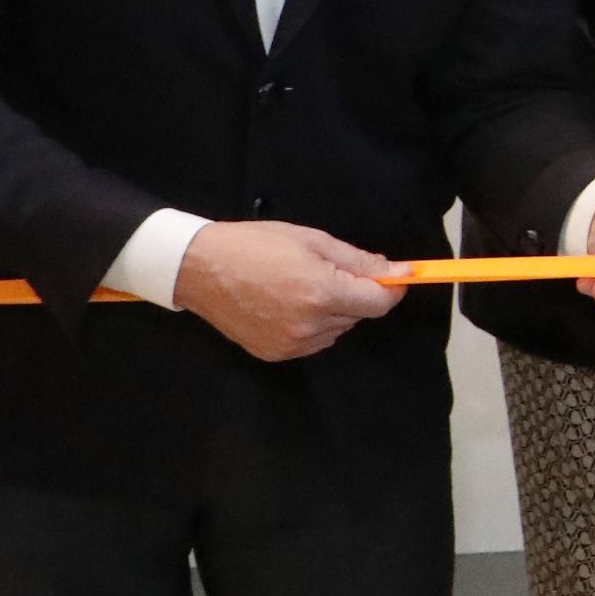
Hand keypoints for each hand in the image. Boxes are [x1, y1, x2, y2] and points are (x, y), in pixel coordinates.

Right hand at [170, 219, 400, 361]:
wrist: (198, 268)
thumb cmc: (255, 245)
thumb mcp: (312, 240)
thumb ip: (358, 260)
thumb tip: (395, 271)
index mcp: (321, 293)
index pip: (379, 303)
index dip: (391, 288)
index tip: (396, 277)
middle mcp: (310, 325)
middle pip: (358, 315)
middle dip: (354, 294)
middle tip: (327, 271)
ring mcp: (291, 344)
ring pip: (337, 329)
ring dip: (333, 311)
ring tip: (300, 286)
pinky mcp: (275, 354)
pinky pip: (313, 341)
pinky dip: (312, 325)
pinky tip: (287, 305)